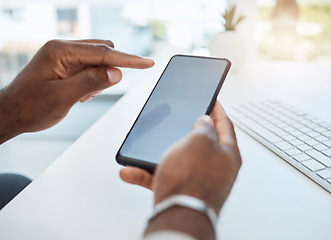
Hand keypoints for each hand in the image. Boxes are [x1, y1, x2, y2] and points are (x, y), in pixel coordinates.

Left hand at [0, 39, 153, 142]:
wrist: (11, 113)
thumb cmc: (29, 106)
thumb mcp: (62, 97)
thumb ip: (90, 83)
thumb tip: (117, 72)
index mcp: (60, 51)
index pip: (103, 53)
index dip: (128, 60)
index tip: (147, 63)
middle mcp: (63, 50)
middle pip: (102, 52)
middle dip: (111, 69)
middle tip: (99, 90)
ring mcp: (64, 58)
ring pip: (97, 62)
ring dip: (99, 79)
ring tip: (82, 96)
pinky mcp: (66, 67)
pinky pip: (89, 69)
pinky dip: (93, 82)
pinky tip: (80, 95)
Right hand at [120, 101, 240, 211]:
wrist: (178, 215)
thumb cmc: (192, 179)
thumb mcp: (199, 140)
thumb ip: (204, 127)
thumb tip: (205, 122)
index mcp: (227, 154)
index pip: (225, 125)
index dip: (217, 110)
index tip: (213, 100)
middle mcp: (215, 168)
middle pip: (201, 142)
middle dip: (187, 130)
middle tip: (182, 118)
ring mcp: (198, 180)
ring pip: (177, 159)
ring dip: (160, 152)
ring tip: (149, 146)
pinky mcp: (180, 191)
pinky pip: (162, 177)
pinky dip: (147, 173)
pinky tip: (131, 171)